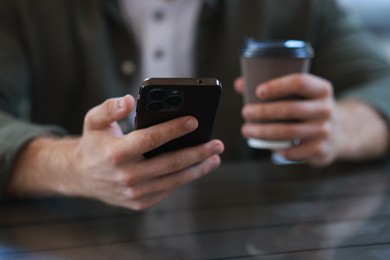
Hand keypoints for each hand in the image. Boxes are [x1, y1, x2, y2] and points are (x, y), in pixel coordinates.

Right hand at [7, 95, 223, 209]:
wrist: (82, 176)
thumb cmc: (94, 143)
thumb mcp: (93, 120)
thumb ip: (110, 108)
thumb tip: (130, 100)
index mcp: (117, 153)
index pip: (151, 139)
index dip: (174, 129)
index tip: (194, 120)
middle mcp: (127, 176)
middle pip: (171, 163)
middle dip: (198, 152)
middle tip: (217, 144)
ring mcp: (135, 192)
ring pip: (174, 180)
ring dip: (198, 169)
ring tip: (214, 158)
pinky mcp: (140, 202)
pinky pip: (168, 190)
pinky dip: (184, 179)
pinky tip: (196, 169)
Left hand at [235, 74, 337, 165]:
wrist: (337, 133)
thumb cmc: (307, 107)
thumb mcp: (299, 94)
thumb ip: (271, 86)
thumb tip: (240, 84)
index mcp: (321, 89)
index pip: (300, 82)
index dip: (278, 86)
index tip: (258, 91)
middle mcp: (326, 109)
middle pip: (290, 109)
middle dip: (263, 111)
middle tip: (245, 112)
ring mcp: (325, 131)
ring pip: (289, 132)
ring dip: (263, 132)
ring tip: (247, 130)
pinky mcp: (320, 150)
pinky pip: (293, 151)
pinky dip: (276, 149)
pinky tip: (265, 145)